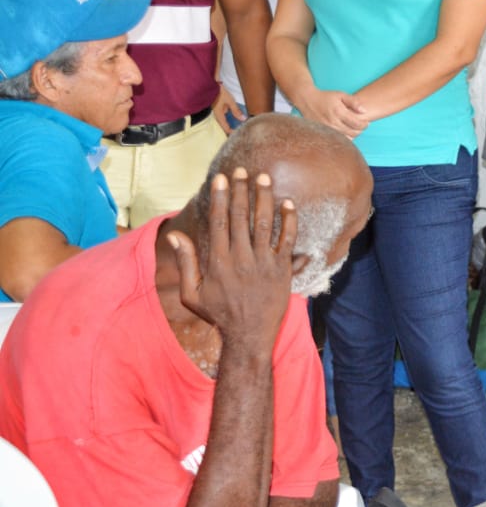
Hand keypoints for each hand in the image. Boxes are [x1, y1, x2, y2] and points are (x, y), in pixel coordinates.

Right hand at [167, 169, 296, 349]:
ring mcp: (263, 263)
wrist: (248, 336)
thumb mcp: (192, 294)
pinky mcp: (282, 270)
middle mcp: (241, 258)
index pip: (219, 222)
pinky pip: (287, 241)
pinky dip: (289, 221)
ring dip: (264, 199)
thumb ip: (186, 263)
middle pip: (241, 217)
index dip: (220, 198)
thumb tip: (176, 235)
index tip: (220, 178)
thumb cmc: (218, 314)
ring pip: (264, 224)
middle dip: (241, 191)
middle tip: (242, 169)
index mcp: (218, 262)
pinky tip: (288, 203)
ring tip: (264, 177)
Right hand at [211, 86, 246, 133]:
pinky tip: (236, 115)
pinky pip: (224, 115)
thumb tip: (243, 119)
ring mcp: (217, 112)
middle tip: (241, 130)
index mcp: (219, 115)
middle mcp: (217, 115)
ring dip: (232, 123)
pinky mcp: (218, 108)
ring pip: (225, 121)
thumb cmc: (219, 92)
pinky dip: (230, 117)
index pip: (226, 128)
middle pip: (225, 126)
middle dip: (233, 128)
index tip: (240, 133)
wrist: (211, 84)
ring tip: (240, 124)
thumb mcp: (230, 101)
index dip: (233, 132)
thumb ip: (236, 110)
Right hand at [298, 88, 367, 137]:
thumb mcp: (340, 95)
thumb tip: (364, 111)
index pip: (357, 124)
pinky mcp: (322, 133)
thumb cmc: (325, 97)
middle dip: (360, 130)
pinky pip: (336, 139)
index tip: (366, 123)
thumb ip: (353, 102)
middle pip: (352, 133)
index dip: (364, 125)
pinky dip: (343, 138)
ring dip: (352, 135)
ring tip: (353, 129)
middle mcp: (332, 122)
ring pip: (345, 138)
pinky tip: (344, 132)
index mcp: (338, 112)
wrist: (307, 100)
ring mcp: (326, 129)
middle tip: (361, 127)